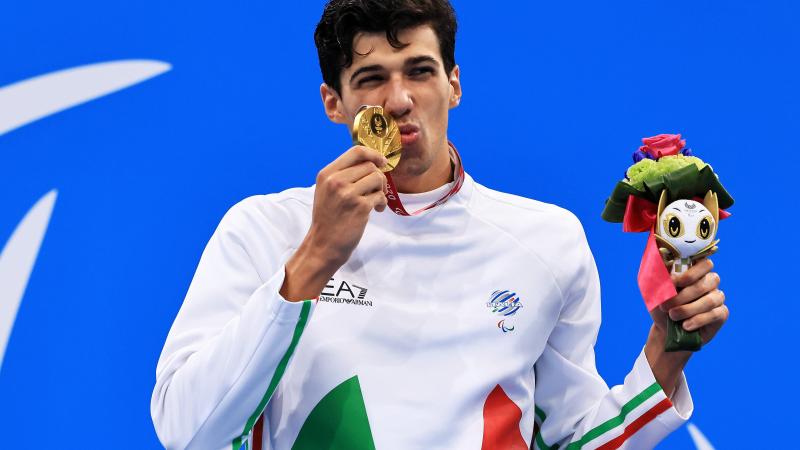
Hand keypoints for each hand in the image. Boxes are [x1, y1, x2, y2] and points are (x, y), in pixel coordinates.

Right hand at [280, 146, 387, 300]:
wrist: (324, 244)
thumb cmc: (329, 217)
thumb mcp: (327, 190)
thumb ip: (344, 174)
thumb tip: (371, 160)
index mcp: (327, 174)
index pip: (356, 151)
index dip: (373, 154)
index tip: (381, 162)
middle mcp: (336, 181)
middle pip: (370, 165)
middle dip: (378, 177)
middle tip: (377, 190)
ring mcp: (348, 194)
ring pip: (378, 178)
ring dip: (382, 189)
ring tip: (376, 200)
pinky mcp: (360, 207)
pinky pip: (381, 196)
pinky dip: (382, 203)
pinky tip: (376, 210)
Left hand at [645, 258, 727, 394]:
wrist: (665, 330)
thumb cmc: (661, 305)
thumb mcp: (654, 289)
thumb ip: (659, 272)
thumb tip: (659, 254)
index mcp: (696, 271)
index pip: (705, 263)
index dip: (690, 273)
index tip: (673, 282)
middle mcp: (710, 282)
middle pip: (704, 283)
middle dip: (682, 296)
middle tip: (665, 306)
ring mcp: (717, 297)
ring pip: (709, 300)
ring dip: (687, 309)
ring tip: (673, 316)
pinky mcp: (721, 313)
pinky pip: (714, 314)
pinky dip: (697, 320)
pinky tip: (685, 326)